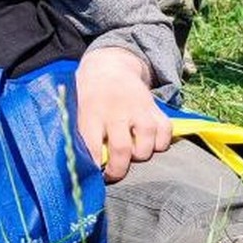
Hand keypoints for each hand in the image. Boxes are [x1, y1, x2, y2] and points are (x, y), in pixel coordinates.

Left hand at [75, 47, 171, 183]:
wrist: (109, 67)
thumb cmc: (89, 96)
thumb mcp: (77, 110)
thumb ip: (82, 135)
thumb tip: (83, 166)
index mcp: (92, 112)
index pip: (92, 146)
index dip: (95, 166)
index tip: (95, 175)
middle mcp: (116, 111)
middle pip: (122, 150)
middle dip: (118, 170)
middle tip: (114, 173)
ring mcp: (138, 108)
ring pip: (146, 143)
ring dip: (141, 155)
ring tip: (133, 153)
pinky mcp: (155, 107)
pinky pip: (165, 132)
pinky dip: (161, 143)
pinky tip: (150, 143)